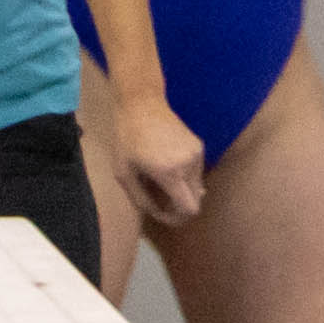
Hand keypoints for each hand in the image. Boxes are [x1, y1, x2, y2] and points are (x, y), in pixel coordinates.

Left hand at [108, 84, 204, 229]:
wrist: (142, 104)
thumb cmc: (126, 138)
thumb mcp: (123, 172)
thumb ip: (141, 198)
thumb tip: (158, 213)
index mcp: (169, 173)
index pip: (189, 208)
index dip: (179, 218)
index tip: (164, 214)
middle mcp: (189, 165)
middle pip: (195, 200)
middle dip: (178, 204)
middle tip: (160, 198)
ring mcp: (197, 155)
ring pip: (196, 186)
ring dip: (181, 188)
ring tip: (162, 178)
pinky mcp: (200, 147)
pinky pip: (196, 171)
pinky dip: (185, 175)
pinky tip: (169, 164)